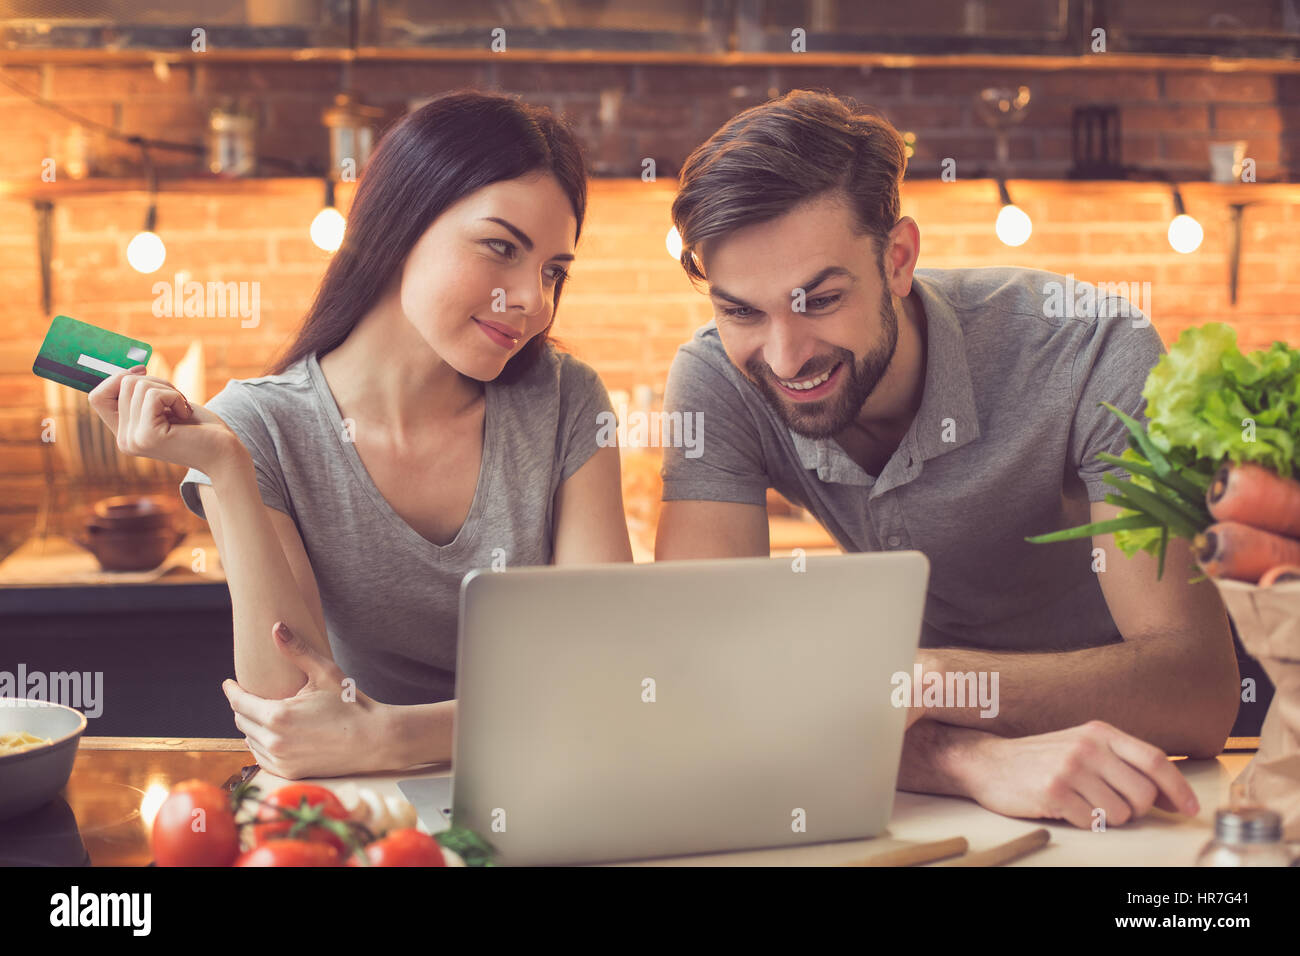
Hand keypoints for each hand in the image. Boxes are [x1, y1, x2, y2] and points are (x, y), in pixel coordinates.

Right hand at [88, 365, 236, 473]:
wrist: (226, 454)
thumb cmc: (202, 429)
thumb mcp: (167, 407)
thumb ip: (143, 395)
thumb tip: (130, 370)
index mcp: (124, 434)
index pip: (96, 396)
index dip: (116, 378)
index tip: (143, 373)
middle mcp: (123, 440)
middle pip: (122, 384)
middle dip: (156, 382)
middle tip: (177, 401)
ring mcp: (133, 440)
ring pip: (137, 386)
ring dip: (168, 389)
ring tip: (182, 410)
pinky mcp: (148, 436)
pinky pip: (153, 395)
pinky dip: (174, 396)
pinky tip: (186, 414)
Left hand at [223, 621, 389, 778]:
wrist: (375, 740)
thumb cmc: (352, 704)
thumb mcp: (325, 673)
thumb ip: (297, 651)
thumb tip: (277, 626)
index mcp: (278, 715)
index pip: (239, 703)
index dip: (232, 691)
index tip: (229, 683)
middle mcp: (274, 741)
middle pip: (242, 721)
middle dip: (242, 707)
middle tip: (248, 696)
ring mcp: (281, 760)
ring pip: (250, 740)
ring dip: (251, 726)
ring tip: (260, 714)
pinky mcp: (289, 772)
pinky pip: (262, 758)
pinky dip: (262, 745)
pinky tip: (272, 735)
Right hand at [963, 720, 1198, 828]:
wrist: (989, 763)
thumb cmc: (1042, 759)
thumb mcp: (1082, 746)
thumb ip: (1121, 762)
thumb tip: (1168, 794)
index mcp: (1099, 732)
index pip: (1154, 760)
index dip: (1178, 788)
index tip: (1190, 809)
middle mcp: (1087, 747)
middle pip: (1143, 794)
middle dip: (1135, 810)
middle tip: (1113, 806)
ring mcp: (1070, 768)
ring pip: (1120, 813)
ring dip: (1108, 818)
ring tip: (1083, 804)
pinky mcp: (1054, 791)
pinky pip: (1093, 822)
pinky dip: (1084, 822)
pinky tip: (1065, 808)